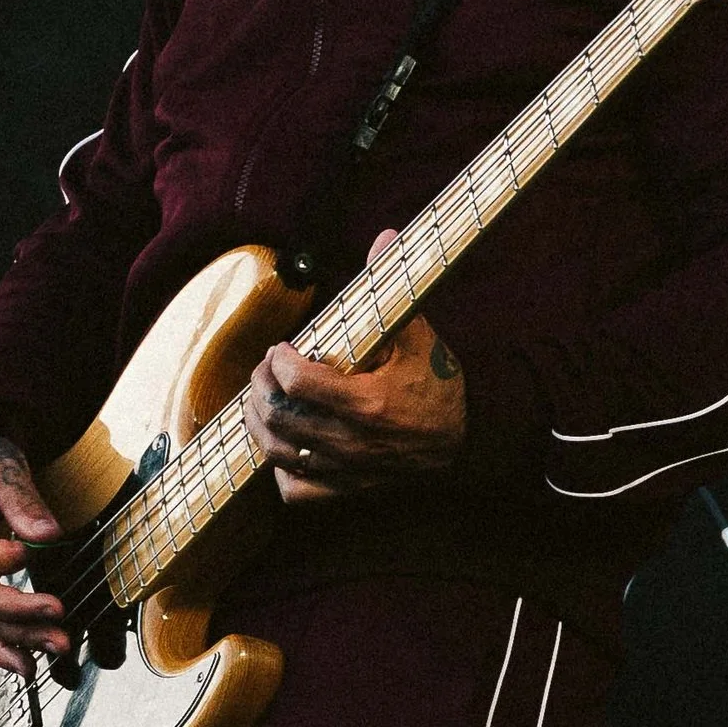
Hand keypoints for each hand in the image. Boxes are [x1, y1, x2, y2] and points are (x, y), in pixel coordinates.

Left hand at [242, 232, 467, 504]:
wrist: (467, 438)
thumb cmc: (438, 383)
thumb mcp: (418, 334)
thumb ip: (393, 287)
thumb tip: (385, 236)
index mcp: (368, 402)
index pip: (298, 383)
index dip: (278, 361)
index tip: (282, 349)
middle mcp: (353, 441)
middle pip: (279, 417)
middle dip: (260, 387)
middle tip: (265, 370)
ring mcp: (348, 469)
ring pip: (278, 453)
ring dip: (260, 424)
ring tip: (262, 401)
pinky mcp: (348, 489)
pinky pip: (297, 491)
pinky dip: (281, 469)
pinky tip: (284, 445)